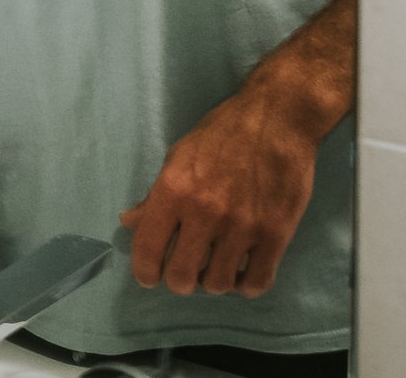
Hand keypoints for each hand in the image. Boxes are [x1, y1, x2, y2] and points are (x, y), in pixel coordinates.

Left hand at [120, 85, 324, 297]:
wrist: (276, 121)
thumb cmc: (222, 134)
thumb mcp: (178, 157)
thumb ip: (155, 196)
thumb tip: (129, 221)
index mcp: (174, 190)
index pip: (148, 248)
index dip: (144, 271)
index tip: (149, 277)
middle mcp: (205, 212)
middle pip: (182, 276)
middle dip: (178, 281)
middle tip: (184, 273)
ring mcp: (242, 226)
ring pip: (219, 284)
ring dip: (214, 281)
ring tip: (215, 266)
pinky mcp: (276, 234)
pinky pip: (256, 281)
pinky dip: (246, 284)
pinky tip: (243, 271)